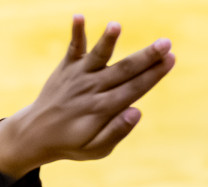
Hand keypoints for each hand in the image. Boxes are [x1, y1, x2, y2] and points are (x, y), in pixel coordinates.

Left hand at [0, 15, 174, 179]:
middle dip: (147, 57)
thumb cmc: (73, 143)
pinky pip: (72, 49)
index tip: (171, 60)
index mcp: (103, 110)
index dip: (154, 74)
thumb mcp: (97, 149)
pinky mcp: (66, 68)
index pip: (135, 88)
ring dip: (108, 40)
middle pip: (124, 70)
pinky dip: (76, 33)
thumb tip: (137, 111)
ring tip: (116, 25)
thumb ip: (116, 131)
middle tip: (166, 43)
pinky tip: (78, 17)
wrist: (35, 133)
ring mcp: (77, 76)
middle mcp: (91, 89)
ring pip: (98, 56)